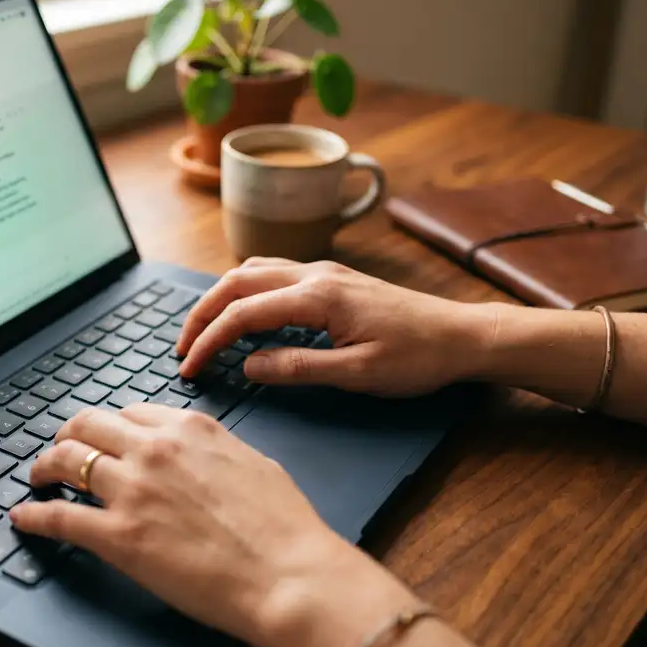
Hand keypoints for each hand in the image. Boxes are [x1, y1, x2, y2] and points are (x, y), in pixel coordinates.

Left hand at [9, 404, 419, 646]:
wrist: (289, 574)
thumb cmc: (284, 528)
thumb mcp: (253, 465)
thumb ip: (215, 451)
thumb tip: (202, 458)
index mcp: (189, 429)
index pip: (129, 412)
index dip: (110, 427)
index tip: (103, 437)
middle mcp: (154, 450)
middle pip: (87, 425)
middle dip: (67, 435)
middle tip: (59, 449)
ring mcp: (132, 491)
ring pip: (65, 461)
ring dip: (44, 468)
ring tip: (38, 478)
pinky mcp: (118, 536)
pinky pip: (58, 518)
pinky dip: (33, 516)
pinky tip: (23, 517)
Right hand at [177, 257, 496, 395]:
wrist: (463, 336)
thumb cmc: (419, 358)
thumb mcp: (358, 374)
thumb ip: (298, 368)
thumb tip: (248, 366)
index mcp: (319, 297)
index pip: (243, 314)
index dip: (209, 341)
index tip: (190, 368)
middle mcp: (316, 275)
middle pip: (237, 281)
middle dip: (202, 314)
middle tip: (182, 347)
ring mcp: (323, 272)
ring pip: (252, 271)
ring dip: (221, 298)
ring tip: (204, 332)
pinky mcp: (332, 279)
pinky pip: (273, 275)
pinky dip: (245, 292)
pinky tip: (244, 317)